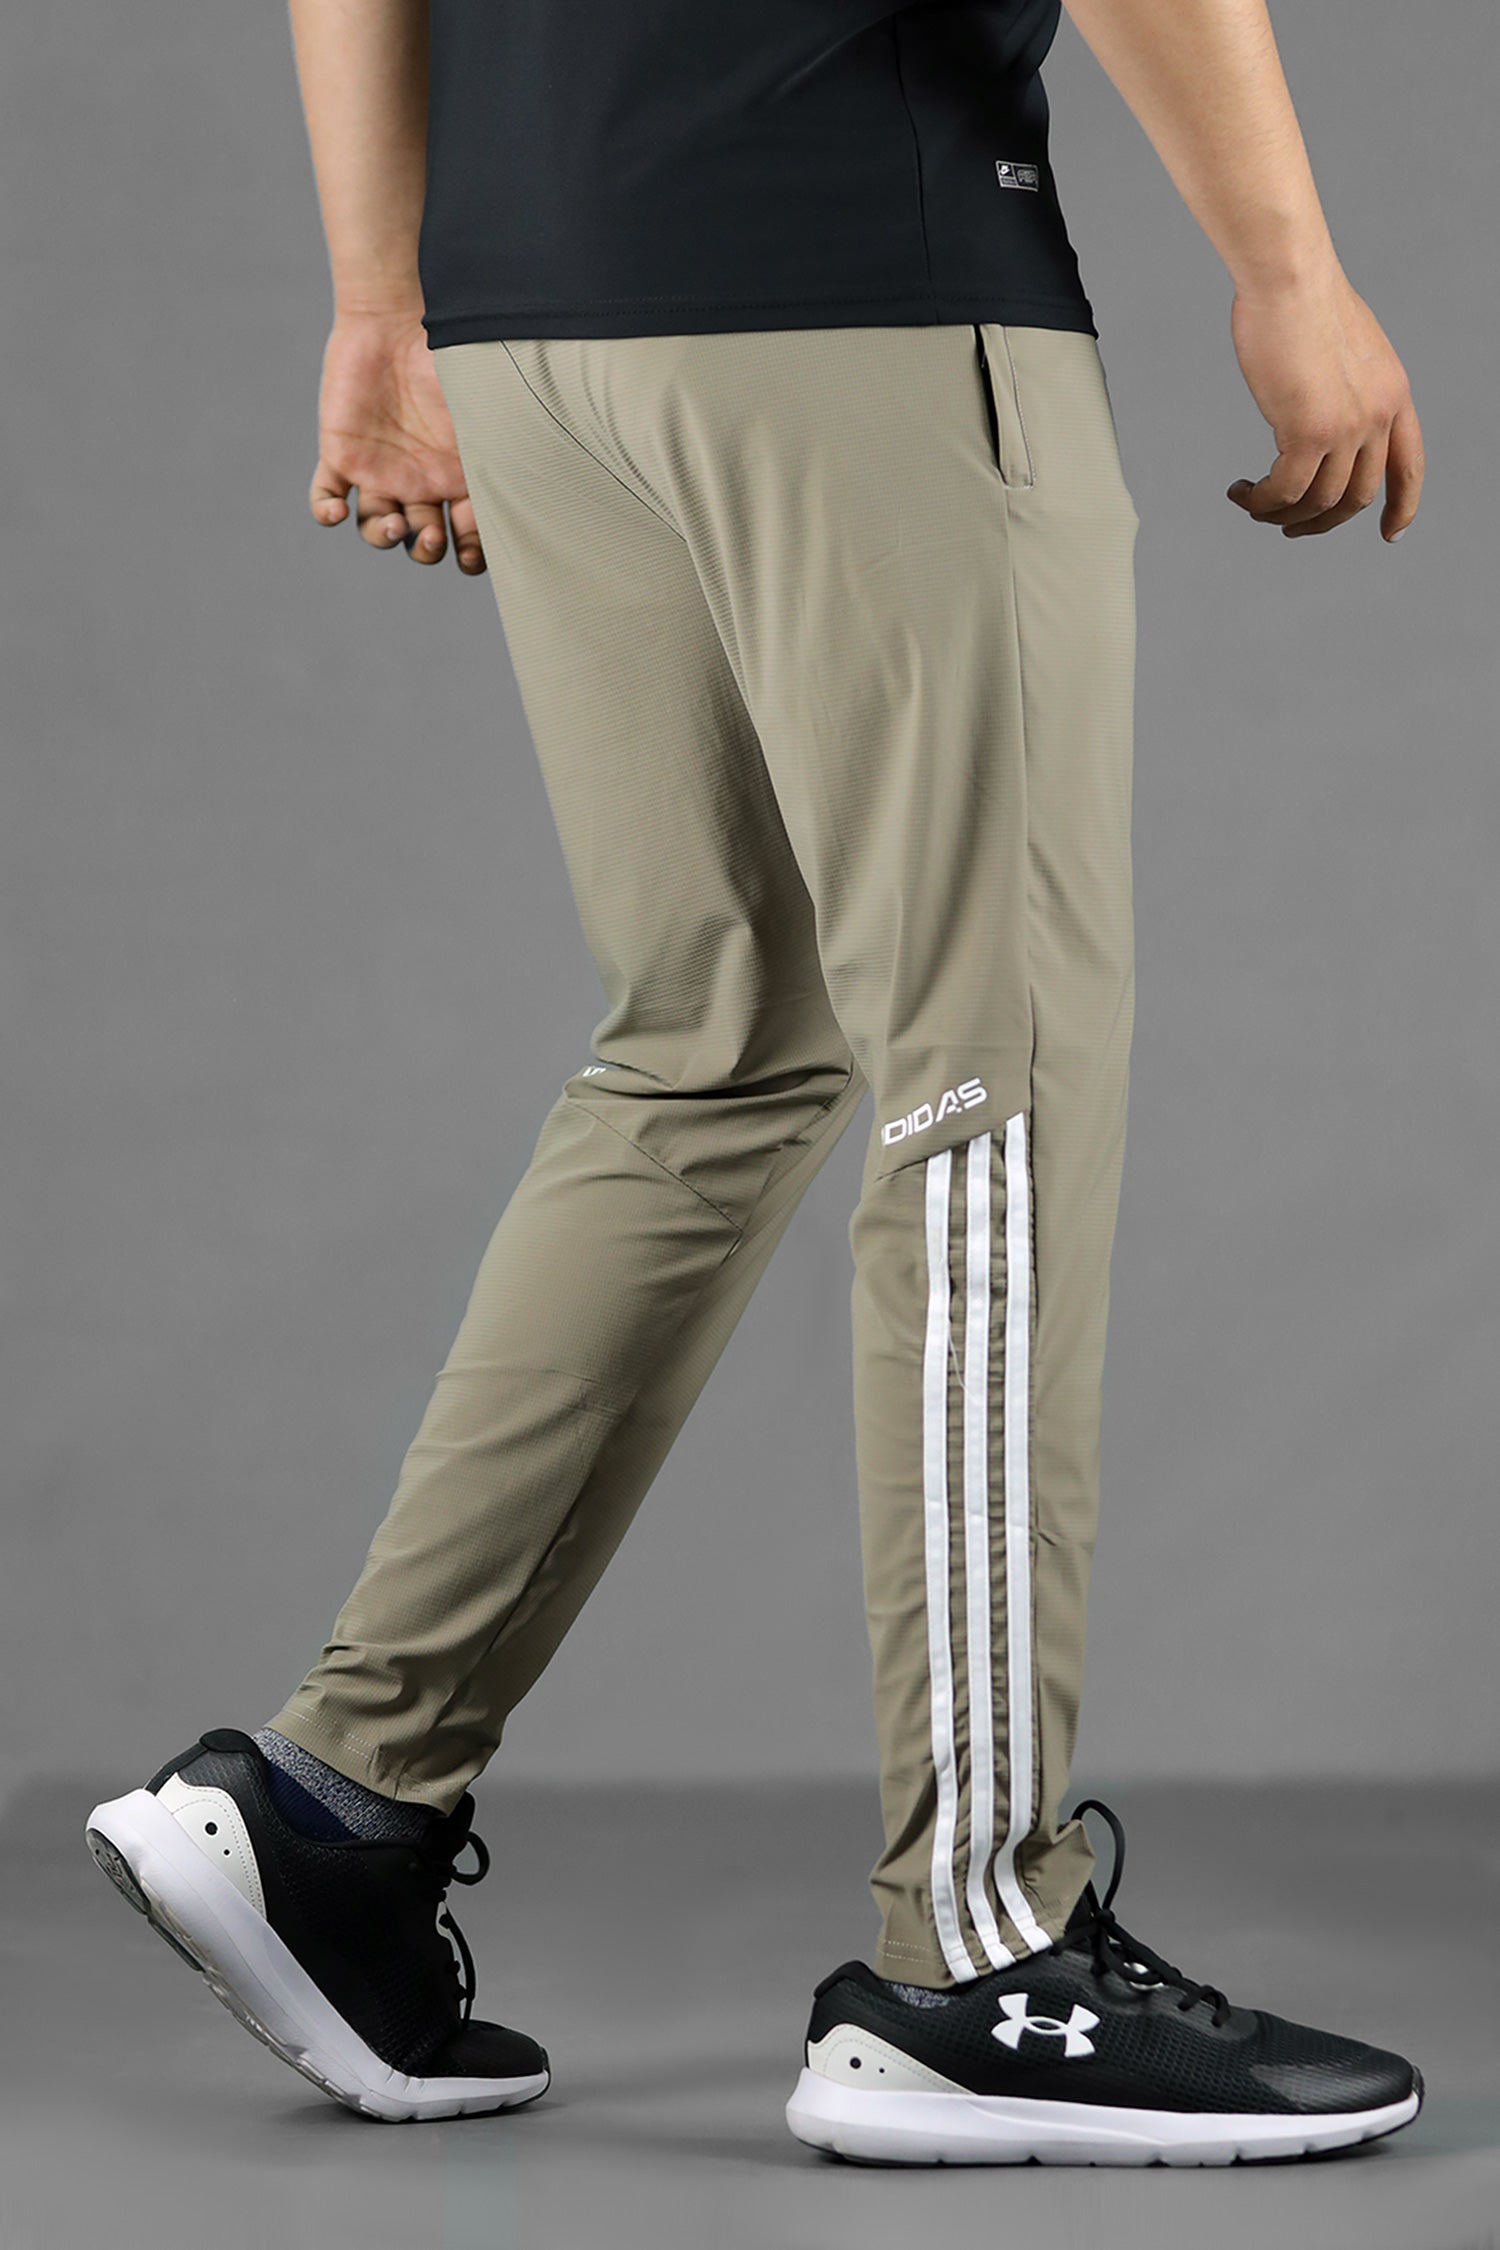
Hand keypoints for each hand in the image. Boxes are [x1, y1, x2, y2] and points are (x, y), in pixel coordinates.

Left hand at [309, 309, 485, 573]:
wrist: (395, 318)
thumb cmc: (449, 359)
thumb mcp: (485, 410)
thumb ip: (503, 453)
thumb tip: (535, 496)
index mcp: (457, 478)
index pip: (466, 535)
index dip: (471, 554)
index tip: (471, 553)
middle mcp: (419, 483)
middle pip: (422, 541)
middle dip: (429, 550)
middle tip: (433, 536)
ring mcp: (378, 472)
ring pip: (377, 529)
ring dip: (385, 538)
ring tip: (393, 525)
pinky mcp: (341, 454)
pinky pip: (325, 498)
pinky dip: (327, 513)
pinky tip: (336, 513)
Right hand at [1226, 267, 1422, 541]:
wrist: (1289, 277)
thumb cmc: (1302, 298)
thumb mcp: (1342, 348)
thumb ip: (1344, 388)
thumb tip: (1318, 420)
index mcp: (1394, 394)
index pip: (1409, 465)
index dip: (1403, 505)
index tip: (1392, 533)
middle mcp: (1379, 415)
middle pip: (1358, 496)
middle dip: (1322, 523)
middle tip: (1289, 527)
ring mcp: (1347, 426)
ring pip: (1319, 501)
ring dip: (1282, 514)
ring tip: (1253, 504)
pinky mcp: (1309, 431)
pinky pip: (1285, 491)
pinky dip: (1261, 501)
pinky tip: (1242, 491)